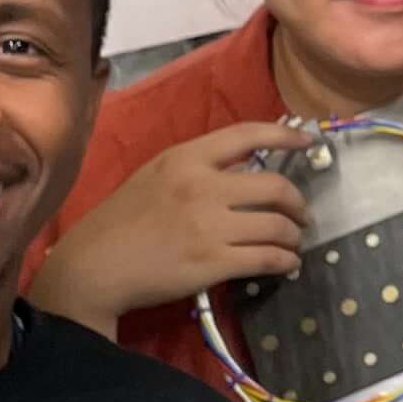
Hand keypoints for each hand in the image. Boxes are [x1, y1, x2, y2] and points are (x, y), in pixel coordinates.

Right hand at [26, 121, 311, 330]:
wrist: (93, 266)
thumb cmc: (121, 220)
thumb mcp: (155, 175)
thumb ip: (197, 167)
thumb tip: (245, 167)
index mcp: (185, 158)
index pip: (247, 135)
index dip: (284, 136)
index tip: (308, 142)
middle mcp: (202, 187)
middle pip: (275, 187)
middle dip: (298, 202)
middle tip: (301, 214)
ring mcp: (209, 226)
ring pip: (277, 226)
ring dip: (294, 236)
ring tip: (293, 242)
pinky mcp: (212, 263)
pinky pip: (267, 259)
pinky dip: (285, 262)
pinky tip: (286, 264)